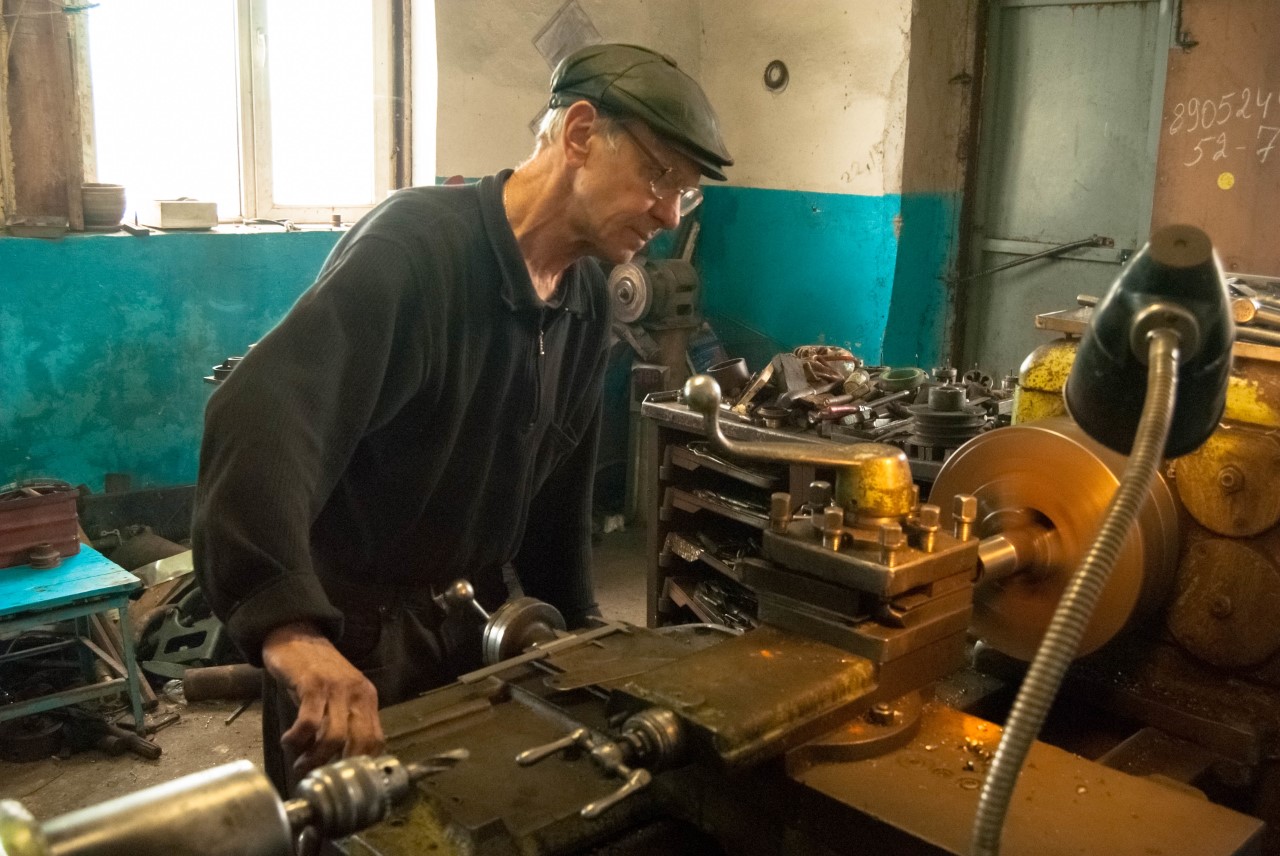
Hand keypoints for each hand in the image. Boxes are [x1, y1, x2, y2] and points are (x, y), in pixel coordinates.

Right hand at [261, 622, 384, 773]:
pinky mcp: (312, 684)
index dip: (361, 764)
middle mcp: (357, 693)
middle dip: (340, 767)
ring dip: (315, 758)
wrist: (296, 633)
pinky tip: (288, 741)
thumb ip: (343, 721)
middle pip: (361, 742)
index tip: (342, 779)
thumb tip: (340, 759)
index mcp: (367, 698)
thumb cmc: (314, 670)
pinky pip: (309, 722)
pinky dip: (297, 739)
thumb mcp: (337, 695)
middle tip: (319, 777)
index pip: (376, 740)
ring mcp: (336, 688)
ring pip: (335, 737)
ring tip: (300, 764)